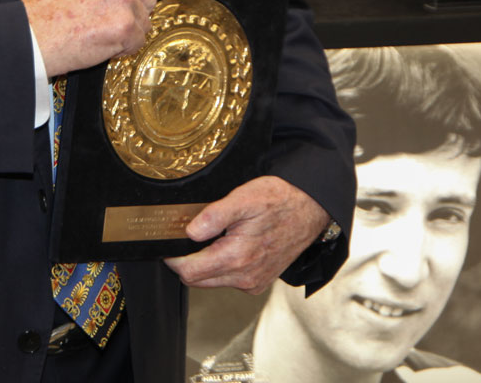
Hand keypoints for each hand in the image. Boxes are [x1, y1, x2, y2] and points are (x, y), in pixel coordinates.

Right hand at [23, 0, 154, 77]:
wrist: (33, 35)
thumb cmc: (46, 12)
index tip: (119, 8)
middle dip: (133, 15)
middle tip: (111, 25)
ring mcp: (124, 0)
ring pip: (143, 23)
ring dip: (126, 34)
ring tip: (100, 35)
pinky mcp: (125, 26)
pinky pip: (137, 42)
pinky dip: (122, 50)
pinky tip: (101, 46)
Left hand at [163, 176, 329, 292]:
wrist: (310, 208)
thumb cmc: (279, 199)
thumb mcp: (243, 198)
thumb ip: (213, 216)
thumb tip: (189, 232)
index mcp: (237, 258)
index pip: (189, 272)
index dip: (174, 259)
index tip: (169, 244)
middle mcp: (245, 277)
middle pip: (197, 281)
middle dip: (187, 262)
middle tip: (187, 238)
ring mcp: (253, 282)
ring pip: (213, 282)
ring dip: (205, 265)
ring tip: (211, 238)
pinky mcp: (260, 282)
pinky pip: (230, 281)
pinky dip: (222, 268)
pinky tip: (228, 247)